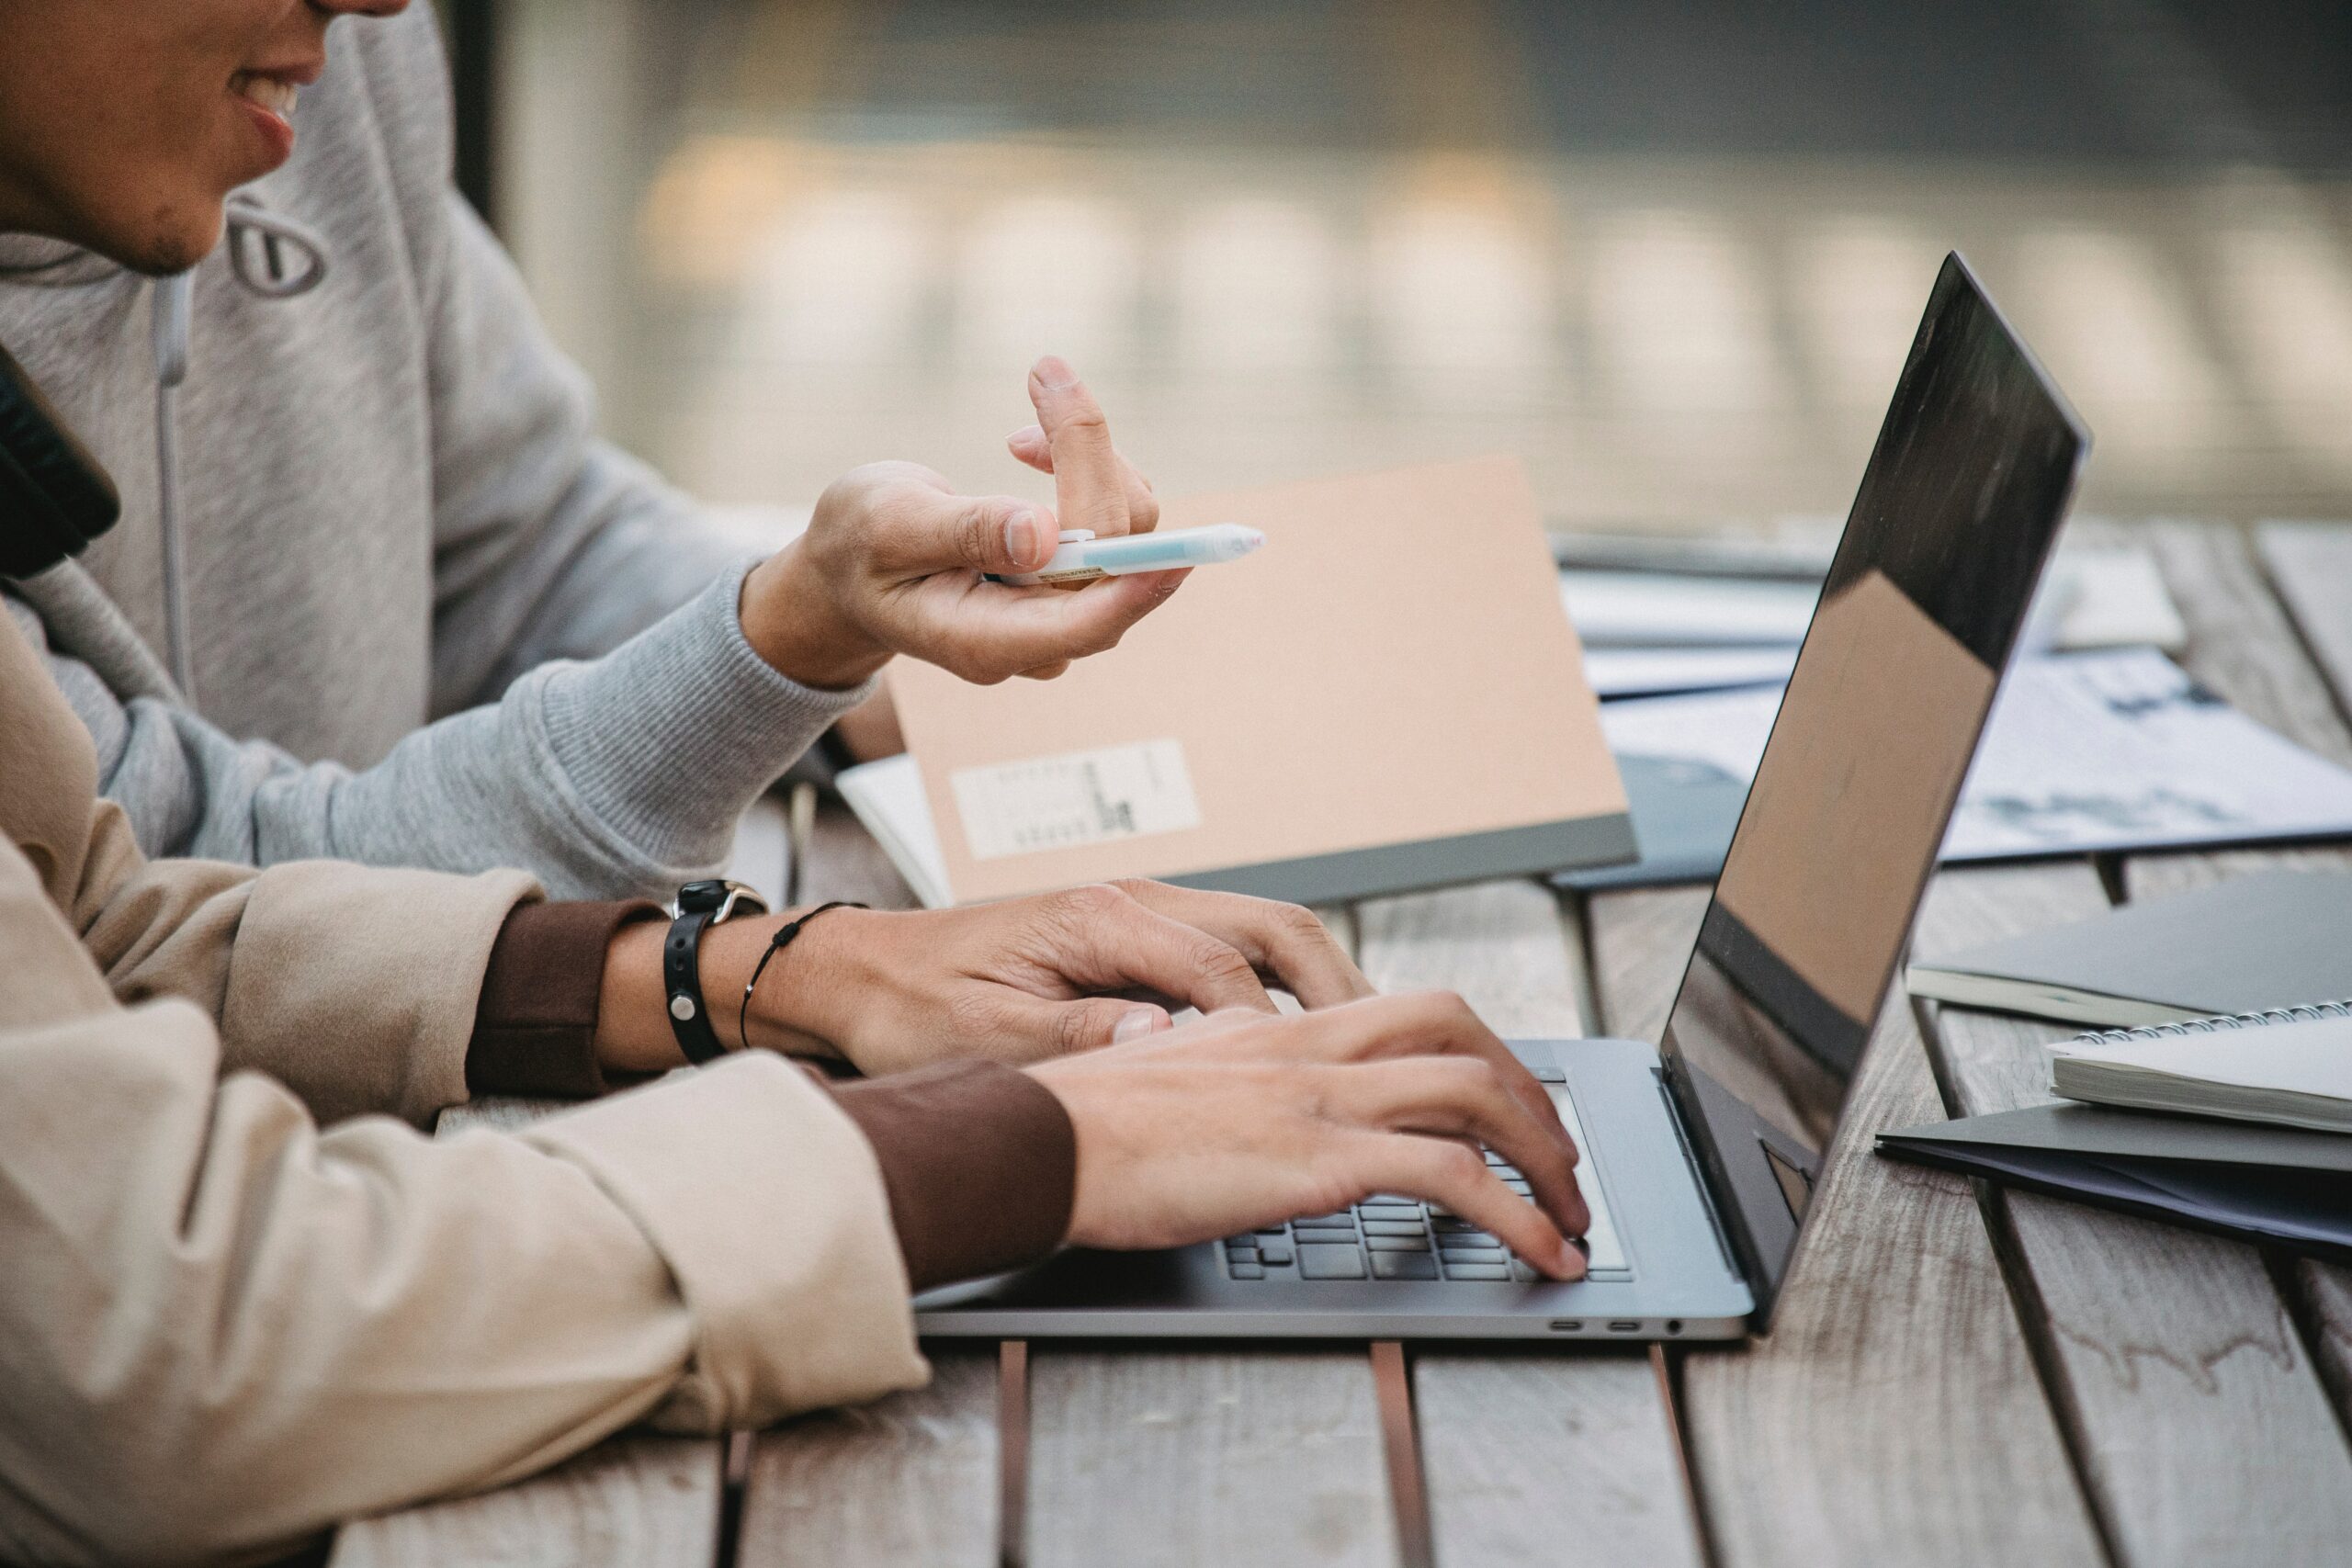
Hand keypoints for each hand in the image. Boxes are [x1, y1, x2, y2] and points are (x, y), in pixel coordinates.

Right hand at [738, 356, 1175, 689]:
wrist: (849, 567)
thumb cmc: (858, 547)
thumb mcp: (887, 527)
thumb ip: (963, 532)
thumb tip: (1041, 537)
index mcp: (984, 640)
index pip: (1082, 623)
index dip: (1134, 588)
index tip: (1178, 555)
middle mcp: (1037, 637)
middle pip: (1111, 558)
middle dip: (1089, 457)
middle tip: (1045, 371)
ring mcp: (1060, 611)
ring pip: (1125, 532)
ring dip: (1086, 454)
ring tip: (1024, 411)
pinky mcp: (1075, 578)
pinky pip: (1116, 520)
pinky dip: (1086, 464)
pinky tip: (1031, 445)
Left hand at [746, 880, 1375, 1074]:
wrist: (856, 975)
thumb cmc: (911, 1008)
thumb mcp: (987, 1039)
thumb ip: (1081, 1037)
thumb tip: (1167, 1046)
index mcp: (1100, 918)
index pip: (1225, 969)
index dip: (1275, 1031)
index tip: (1312, 1083)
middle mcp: (1133, 902)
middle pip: (1276, 929)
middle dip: (1341, 990)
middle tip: (1390, 1058)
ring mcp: (1139, 915)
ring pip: (1266, 935)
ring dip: (1323, 987)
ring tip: (1370, 1051)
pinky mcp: (1133, 939)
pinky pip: (1235, 953)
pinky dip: (1282, 992)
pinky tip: (1302, 1043)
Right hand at [1028, 994, 1591, 1279]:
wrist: (1036, 1141)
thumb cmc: (1078, 1126)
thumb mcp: (1166, 1079)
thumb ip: (1220, 1079)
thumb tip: (1240, 1105)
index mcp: (1276, 1031)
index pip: (1407, 1011)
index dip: (1475, 1053)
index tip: (1504, 1104)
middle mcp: (1309, 1050)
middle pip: (1461, 1032)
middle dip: (1530, 1094)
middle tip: (1559, 1158)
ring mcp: (1318, 1099)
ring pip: (1477, 1094)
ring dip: (1546, 1158)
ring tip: (1572, 1219)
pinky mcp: (1316, 1160)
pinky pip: (1453, 1177)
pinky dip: (1519, 1216)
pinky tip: (1540, 1254)